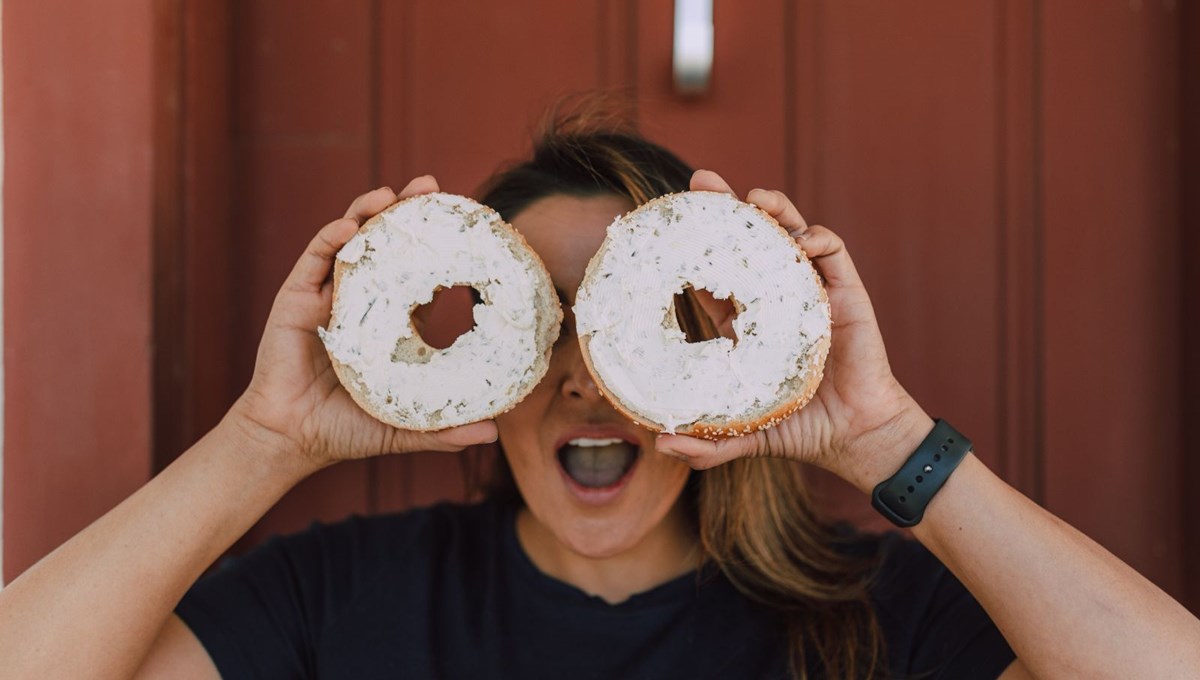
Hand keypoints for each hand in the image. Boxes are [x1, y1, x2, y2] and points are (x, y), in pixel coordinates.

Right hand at [230, 176, 498, 473]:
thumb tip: (493, 434)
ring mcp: (327, 295)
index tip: (463, 223)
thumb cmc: (344, 430)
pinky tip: (353, 225)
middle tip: (430, 185)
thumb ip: (444, 430)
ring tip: (392, 195)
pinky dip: (332, 237)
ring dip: (369, 212)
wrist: (290, 440)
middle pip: (385, 245)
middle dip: (406, 212)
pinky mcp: (297, 298)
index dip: (436, 248)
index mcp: (388, 323)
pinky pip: (314, 259)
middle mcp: (359, 299)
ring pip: (349, 242)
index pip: (417, 274)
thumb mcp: (403, 427)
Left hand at [655, 170, 932, 491]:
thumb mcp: (745, 435)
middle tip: (700, 183)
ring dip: (773, 210)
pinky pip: (833, 253)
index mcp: (748, 325)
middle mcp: (777, 299)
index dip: (694, 249)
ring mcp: (812, 292)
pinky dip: (817, 238)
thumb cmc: (802, 430)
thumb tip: (658, 445)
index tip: (669, 225)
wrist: (856, 436)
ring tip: (751, 197)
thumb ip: (707, 443)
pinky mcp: (846, 294)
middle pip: (748, 242)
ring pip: (790, 235)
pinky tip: (801, 239)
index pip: (715, 276)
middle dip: (725, 209)